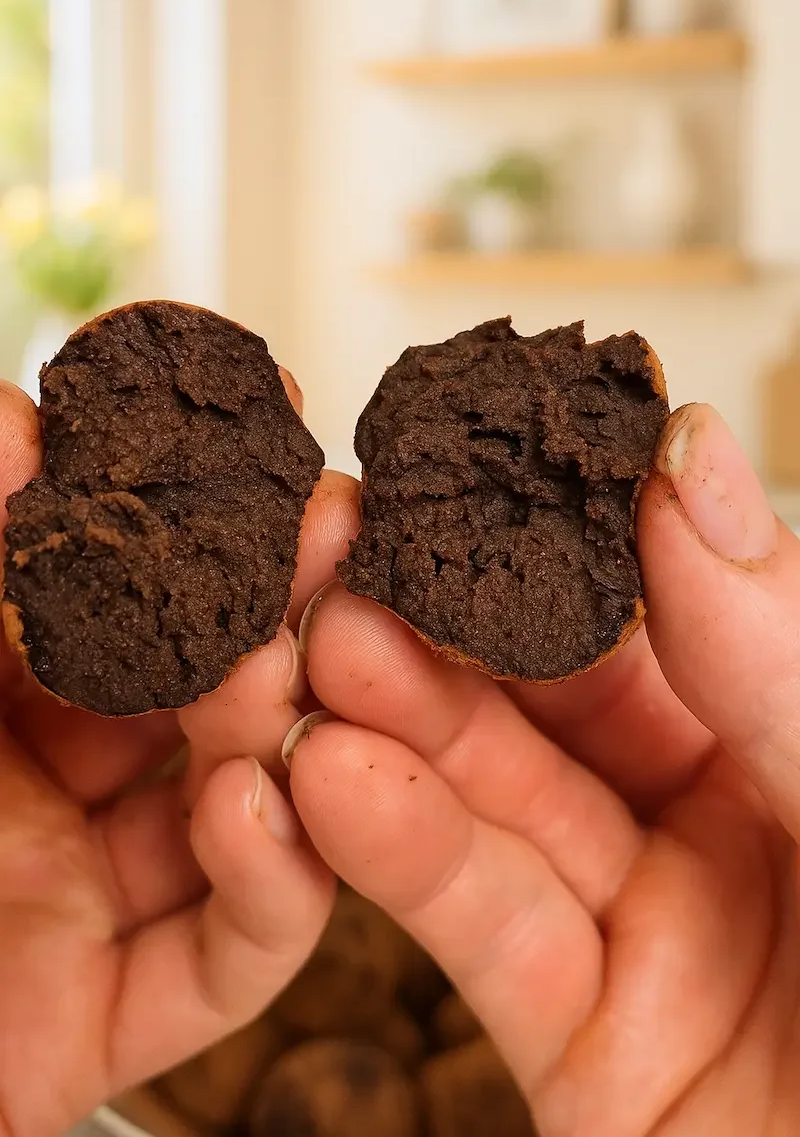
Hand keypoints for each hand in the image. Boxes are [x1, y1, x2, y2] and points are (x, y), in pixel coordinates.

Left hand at [0, 378, 358, 1136]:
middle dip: (279, 613)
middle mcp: (62, 784)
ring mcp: (95, 898)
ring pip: (246, 812)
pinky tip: (255, 805)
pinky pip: (227, 958)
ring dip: (281, 738)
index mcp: (4, 688)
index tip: (274, 424)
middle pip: (212, 693)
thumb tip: (18, 421)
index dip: (206, 514)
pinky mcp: (117, 1012)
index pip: (136, 590)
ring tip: (282, 668)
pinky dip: (268, 883)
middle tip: (329, 530)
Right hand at [289, 403, 799, 1136]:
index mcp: (793, 735)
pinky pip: (483, 934)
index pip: (657, 614)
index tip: (468, 470)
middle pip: (550, 705)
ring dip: (396, 729)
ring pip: (496, 808)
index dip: (558, 542)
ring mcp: (640, 929)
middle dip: (444, 630)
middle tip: (351, 562)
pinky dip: (400, 857)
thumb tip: (685, 459)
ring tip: (319, 659)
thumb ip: (778, 647)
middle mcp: (713, 823)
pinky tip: (333, 782)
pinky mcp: (576, 1043)